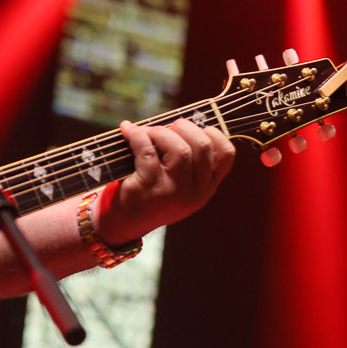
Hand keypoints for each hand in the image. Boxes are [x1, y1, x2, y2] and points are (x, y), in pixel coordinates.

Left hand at [108, 118, 235, 242]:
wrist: (120, 225)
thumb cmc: (148, 195)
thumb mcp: (178, 185)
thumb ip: (187, 161)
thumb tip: (180, 122)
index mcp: (205, 188)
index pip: (226, 155)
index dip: (213, 132)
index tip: (196, 127)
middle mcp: (194, 193)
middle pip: (202, 146)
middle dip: (184, 127)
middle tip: (167, 127)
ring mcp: (172, 192)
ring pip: (179, 149)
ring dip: (161, 132)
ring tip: (147, 132)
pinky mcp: (147, 188)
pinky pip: (147, 151)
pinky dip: (136, 135)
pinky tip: (128, 131)